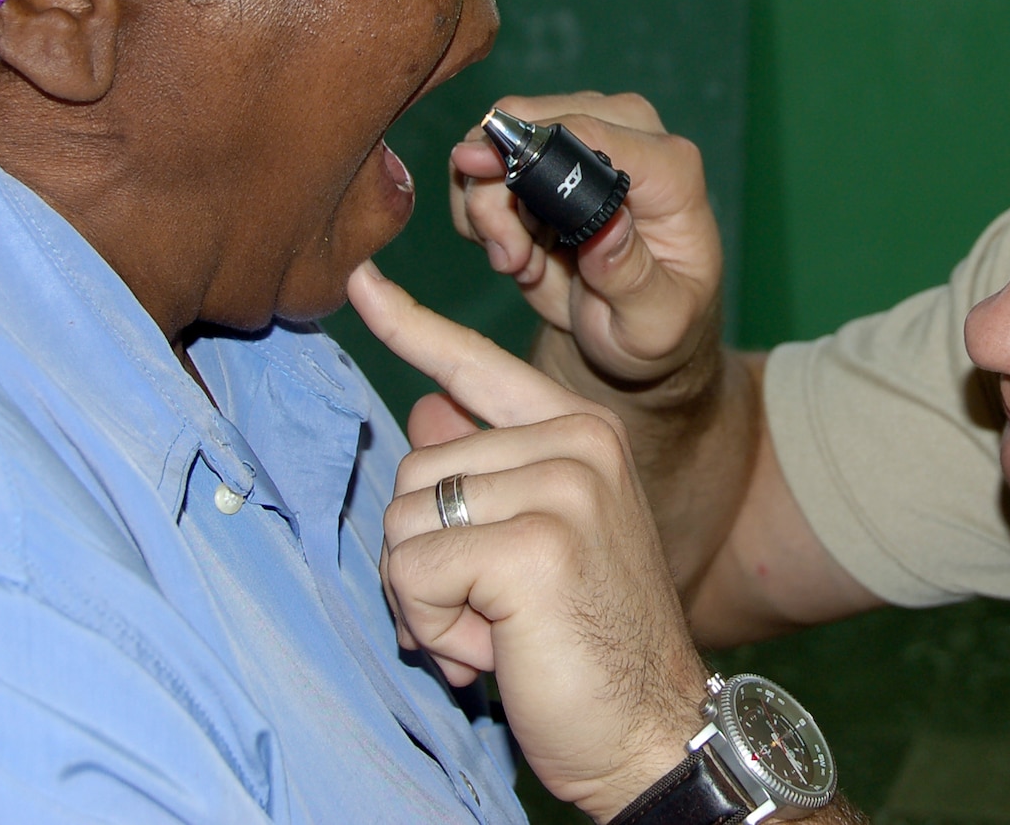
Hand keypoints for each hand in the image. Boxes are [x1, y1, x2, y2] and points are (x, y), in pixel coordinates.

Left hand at [347, 261, 708, 822]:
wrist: (649, 730)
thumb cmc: (587, 644)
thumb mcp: (538, 541)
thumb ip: (488, 472)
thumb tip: (425, 407)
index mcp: (580, 432)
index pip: (475, 368)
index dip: (410, 326)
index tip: (360, 280)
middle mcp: (577, 442)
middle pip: (414, 471)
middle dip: (428, 560)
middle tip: (493, 614)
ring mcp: (561, 487)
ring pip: (405, 522)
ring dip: (428, 599)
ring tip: (497, 632)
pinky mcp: (534, 545)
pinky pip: (414, 571)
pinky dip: (434, 627)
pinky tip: (494, 651)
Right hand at [451, 92, 721, 384]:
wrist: (635, 326)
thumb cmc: (658, 323)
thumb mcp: (656, 321)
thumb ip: (631, 276)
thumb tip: (608, 226)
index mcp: (670, 171)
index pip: (587, 132)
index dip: (527, 149)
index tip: (476, 176)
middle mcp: (630, 135)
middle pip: (529, 125)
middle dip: (498, 194)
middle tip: (511, 262)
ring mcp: (585, 136)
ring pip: (496, 140)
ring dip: (489, 211)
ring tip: (520, 265)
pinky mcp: (547, 151)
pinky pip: (485, 163)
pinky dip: (483, 211)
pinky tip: (514, 251)